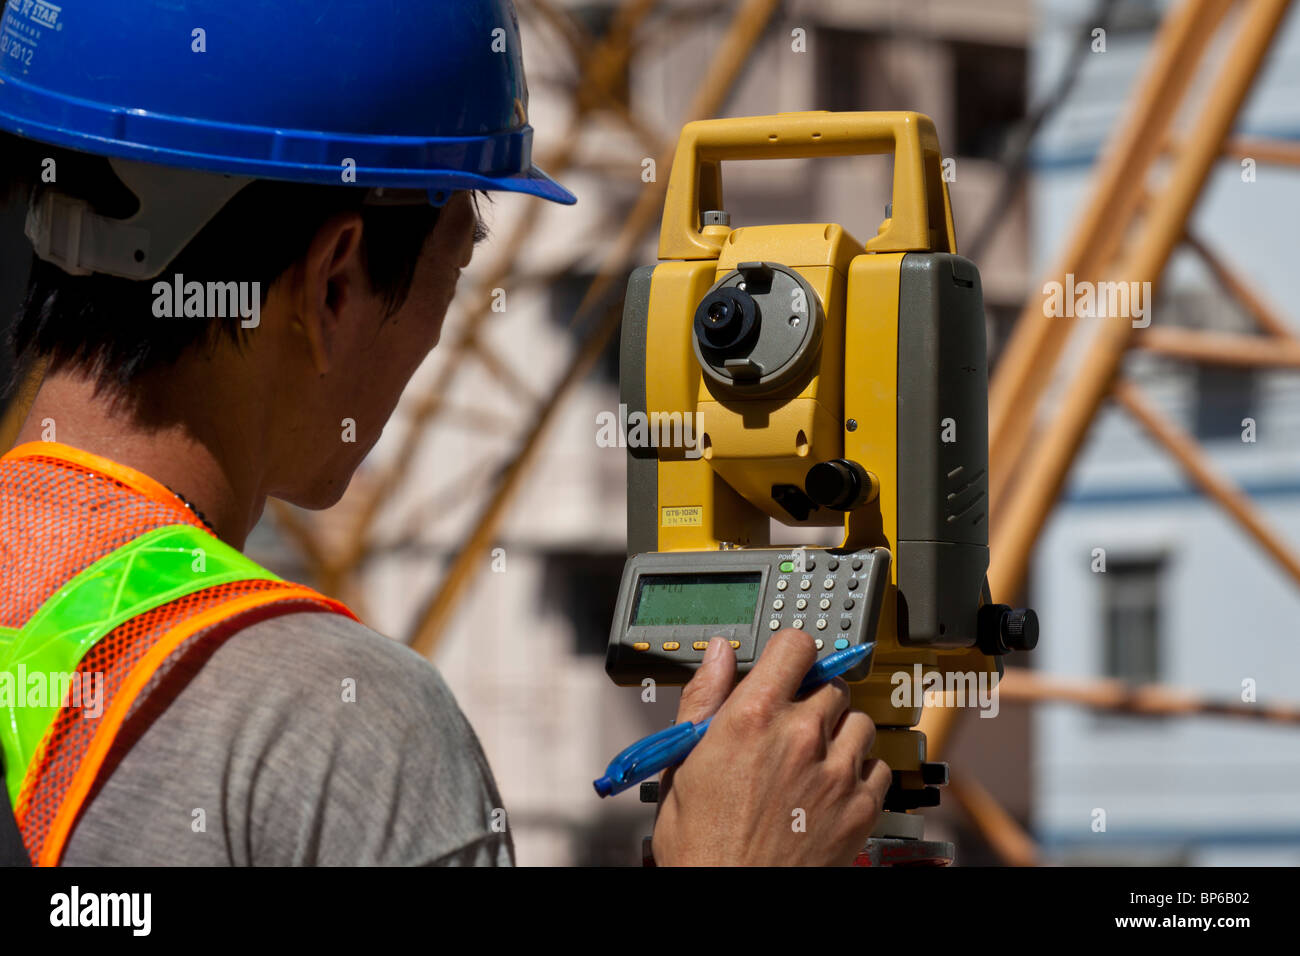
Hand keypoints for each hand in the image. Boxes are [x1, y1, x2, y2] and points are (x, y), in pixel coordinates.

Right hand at [650, 629, 890, 865]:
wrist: (730, 898)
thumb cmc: (701, 844)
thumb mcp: (683, 761)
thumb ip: (706, 698)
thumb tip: (719, 656)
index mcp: (753, 717)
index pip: (796, 646)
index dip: (792, 651)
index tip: (790, 662)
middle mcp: (800, 737)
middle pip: (830, 686)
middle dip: (812, 699)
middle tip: (791, 725)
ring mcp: (836, 773)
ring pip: (859, 722)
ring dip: (840, 733)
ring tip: (814, 757)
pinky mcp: (861, 808)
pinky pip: (879, 766)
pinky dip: (861, 772)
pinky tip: (833, 786)